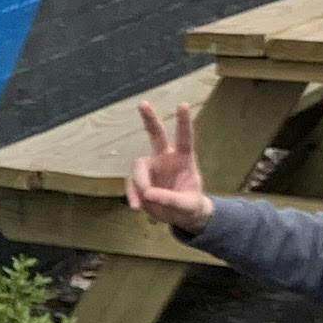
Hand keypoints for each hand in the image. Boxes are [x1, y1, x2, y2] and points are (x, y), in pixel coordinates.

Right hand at [124, 101, 213, 231]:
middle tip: (143, 103)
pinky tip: (137, 206)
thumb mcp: (187, 206)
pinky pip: (131, 184)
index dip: (183, 122)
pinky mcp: (140, 181)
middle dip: (149, 119)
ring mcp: (152, 168)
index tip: (183, 104)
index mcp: (184, 160)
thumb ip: (171, 200)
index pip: (184, 138)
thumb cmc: (190, 207)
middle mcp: (166, 159)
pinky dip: (132, 195)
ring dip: (139, 183)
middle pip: (156, 135)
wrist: (181, 218)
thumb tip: (149, 194)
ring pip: (138, 166)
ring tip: (144, 202)